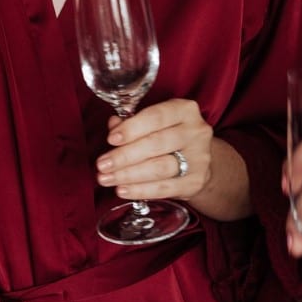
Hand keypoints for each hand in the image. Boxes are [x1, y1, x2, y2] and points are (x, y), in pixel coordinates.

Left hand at [96, 99, 213, 202]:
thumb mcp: (155, 123)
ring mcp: (199, 158)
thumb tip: (113, 125)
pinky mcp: (196, 182)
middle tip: (102, 164)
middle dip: (124, 156)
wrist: (198, 160)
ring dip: (128, 175)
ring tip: (107, 178)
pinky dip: (141, 190)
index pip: (156, 117)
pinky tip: (123, 190)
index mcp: (185, 110)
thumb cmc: (170, 135)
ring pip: (159, 167)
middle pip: (156, 144)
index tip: (111, 139)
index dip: (131, 128)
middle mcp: (196, 132)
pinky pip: (165, 188)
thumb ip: (133, 122)